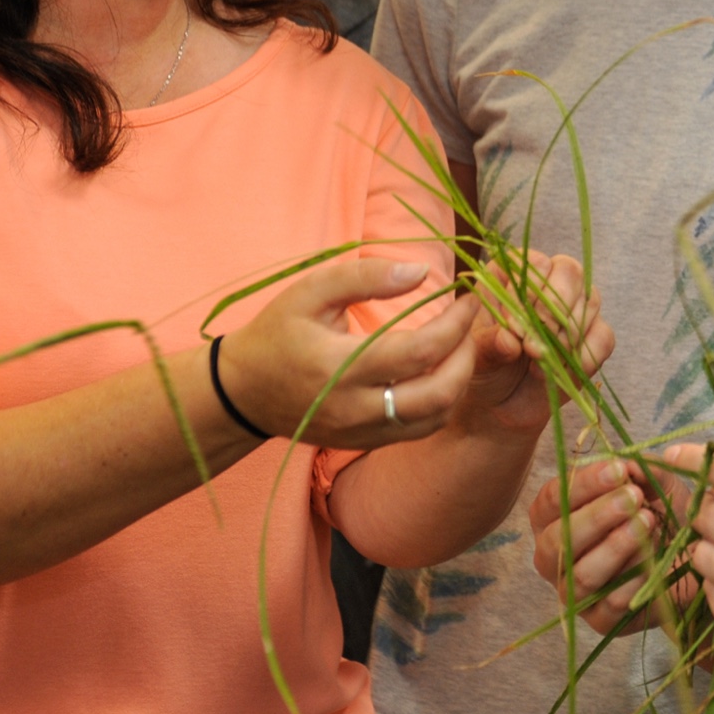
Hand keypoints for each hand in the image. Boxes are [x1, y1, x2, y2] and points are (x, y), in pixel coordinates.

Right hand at [218, 257, 473, 447]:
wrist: (243, 391)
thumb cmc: (279, 332)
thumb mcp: (311, 291)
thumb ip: (366, 276)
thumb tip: (421, 271)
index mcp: (339, 366)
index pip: (419, 351)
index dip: (456, 324)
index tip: (470, 299)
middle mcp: (353, 407)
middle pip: (438, 394)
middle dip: (467, 356)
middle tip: (470, 325)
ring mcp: (360, 431)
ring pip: (435, 418)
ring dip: (460, 381)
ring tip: (458, 345)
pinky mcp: (365, 442)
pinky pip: (420, 429)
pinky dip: (442, 401)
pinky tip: (439, 370)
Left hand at [458, 255, 613, 436]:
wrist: (499, 406)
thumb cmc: (481, 370)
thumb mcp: (475, 357)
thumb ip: (489, 344)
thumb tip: (509, 340)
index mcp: (512, 277)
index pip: (535, 262)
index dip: (529, 291)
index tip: (513, 325)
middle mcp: (547, 284)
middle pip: (570, 271)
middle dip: (554, 311)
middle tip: (532, 347)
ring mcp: (573, 309)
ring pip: (591, 300)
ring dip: (567, 336)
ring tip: (538, 363)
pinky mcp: (592, 337)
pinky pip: (604, 336)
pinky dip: (583, 357)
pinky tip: (558, 371)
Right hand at [530, 457, 677, 634]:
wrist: (699, 558)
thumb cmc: (665, 514)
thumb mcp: (657, 484)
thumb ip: (642, 471)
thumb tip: (628, 465)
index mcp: (557, 518)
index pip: (552, 500)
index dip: (583, 484)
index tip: (618, 470)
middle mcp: (556, 558)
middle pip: (558, 540)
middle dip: (597, 516)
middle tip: (634, 497)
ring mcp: (575, 593)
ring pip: (581, 574)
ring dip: (615, 547)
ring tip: (648, 523)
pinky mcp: (601, 620)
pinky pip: (611, 603)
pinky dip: (634, 578)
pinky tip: (655, 560)